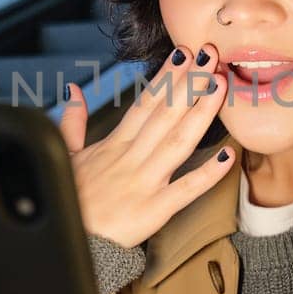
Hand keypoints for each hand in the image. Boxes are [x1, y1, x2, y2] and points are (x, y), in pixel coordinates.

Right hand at [58, 44, 233, 247]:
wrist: (68, 241)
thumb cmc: (71, 201)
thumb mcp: (64, 155)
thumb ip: (72, 121)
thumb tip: (74, 90)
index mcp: (114, 145)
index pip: (145, 103)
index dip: (166, 76)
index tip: (184, 52)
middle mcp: (132, 158)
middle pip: (166, 113)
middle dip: (189, 81)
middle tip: (210, 55)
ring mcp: (145, 182)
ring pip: (178, 141)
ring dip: (200, 112)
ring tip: (220, 85)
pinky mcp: (155, 210)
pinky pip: (186, 190)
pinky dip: (208, 174)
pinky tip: (229, 156)